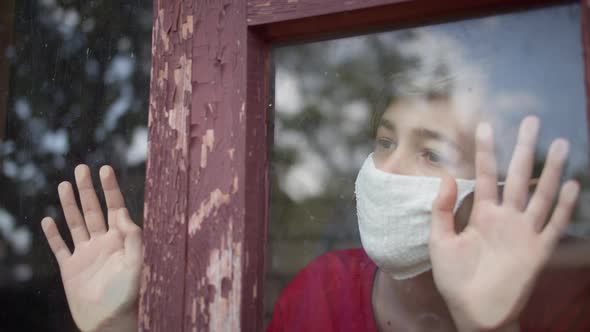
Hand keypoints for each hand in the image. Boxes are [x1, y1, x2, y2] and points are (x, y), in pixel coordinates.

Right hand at [41, 165, 141, 331]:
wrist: (110, 322)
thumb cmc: (130, 295)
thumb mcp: (137, 264)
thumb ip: (133, 238)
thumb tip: (123, 214)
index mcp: (121, 240)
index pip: (116, 207)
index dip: (110, 189)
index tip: (105, 169)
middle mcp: (103, 243)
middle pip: (93, 210)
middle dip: (87, 190)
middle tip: (81, 168)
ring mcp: (86, 254)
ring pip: (75, 223)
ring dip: (69, 205)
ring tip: (64, 185)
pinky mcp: (71, 268)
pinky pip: (60, 247)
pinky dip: (53, 234)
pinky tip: (47, 219)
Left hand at [429, 116, 579, 330]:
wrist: (474, 312)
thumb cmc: (455, 279)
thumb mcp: (440, 242)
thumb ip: (442, 210)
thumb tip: (446, 176)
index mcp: (482, 214)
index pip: (485, 175)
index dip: (485, 151)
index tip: (484, 125)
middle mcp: (505, 218)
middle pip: (517, 176)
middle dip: (524, 149)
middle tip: (531, 120)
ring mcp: (524, 232)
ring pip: (540, 194)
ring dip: (550, 170)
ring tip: (559, 144)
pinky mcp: (538, 250)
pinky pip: (554, 224)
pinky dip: (564, 206)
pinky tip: (572, 185)